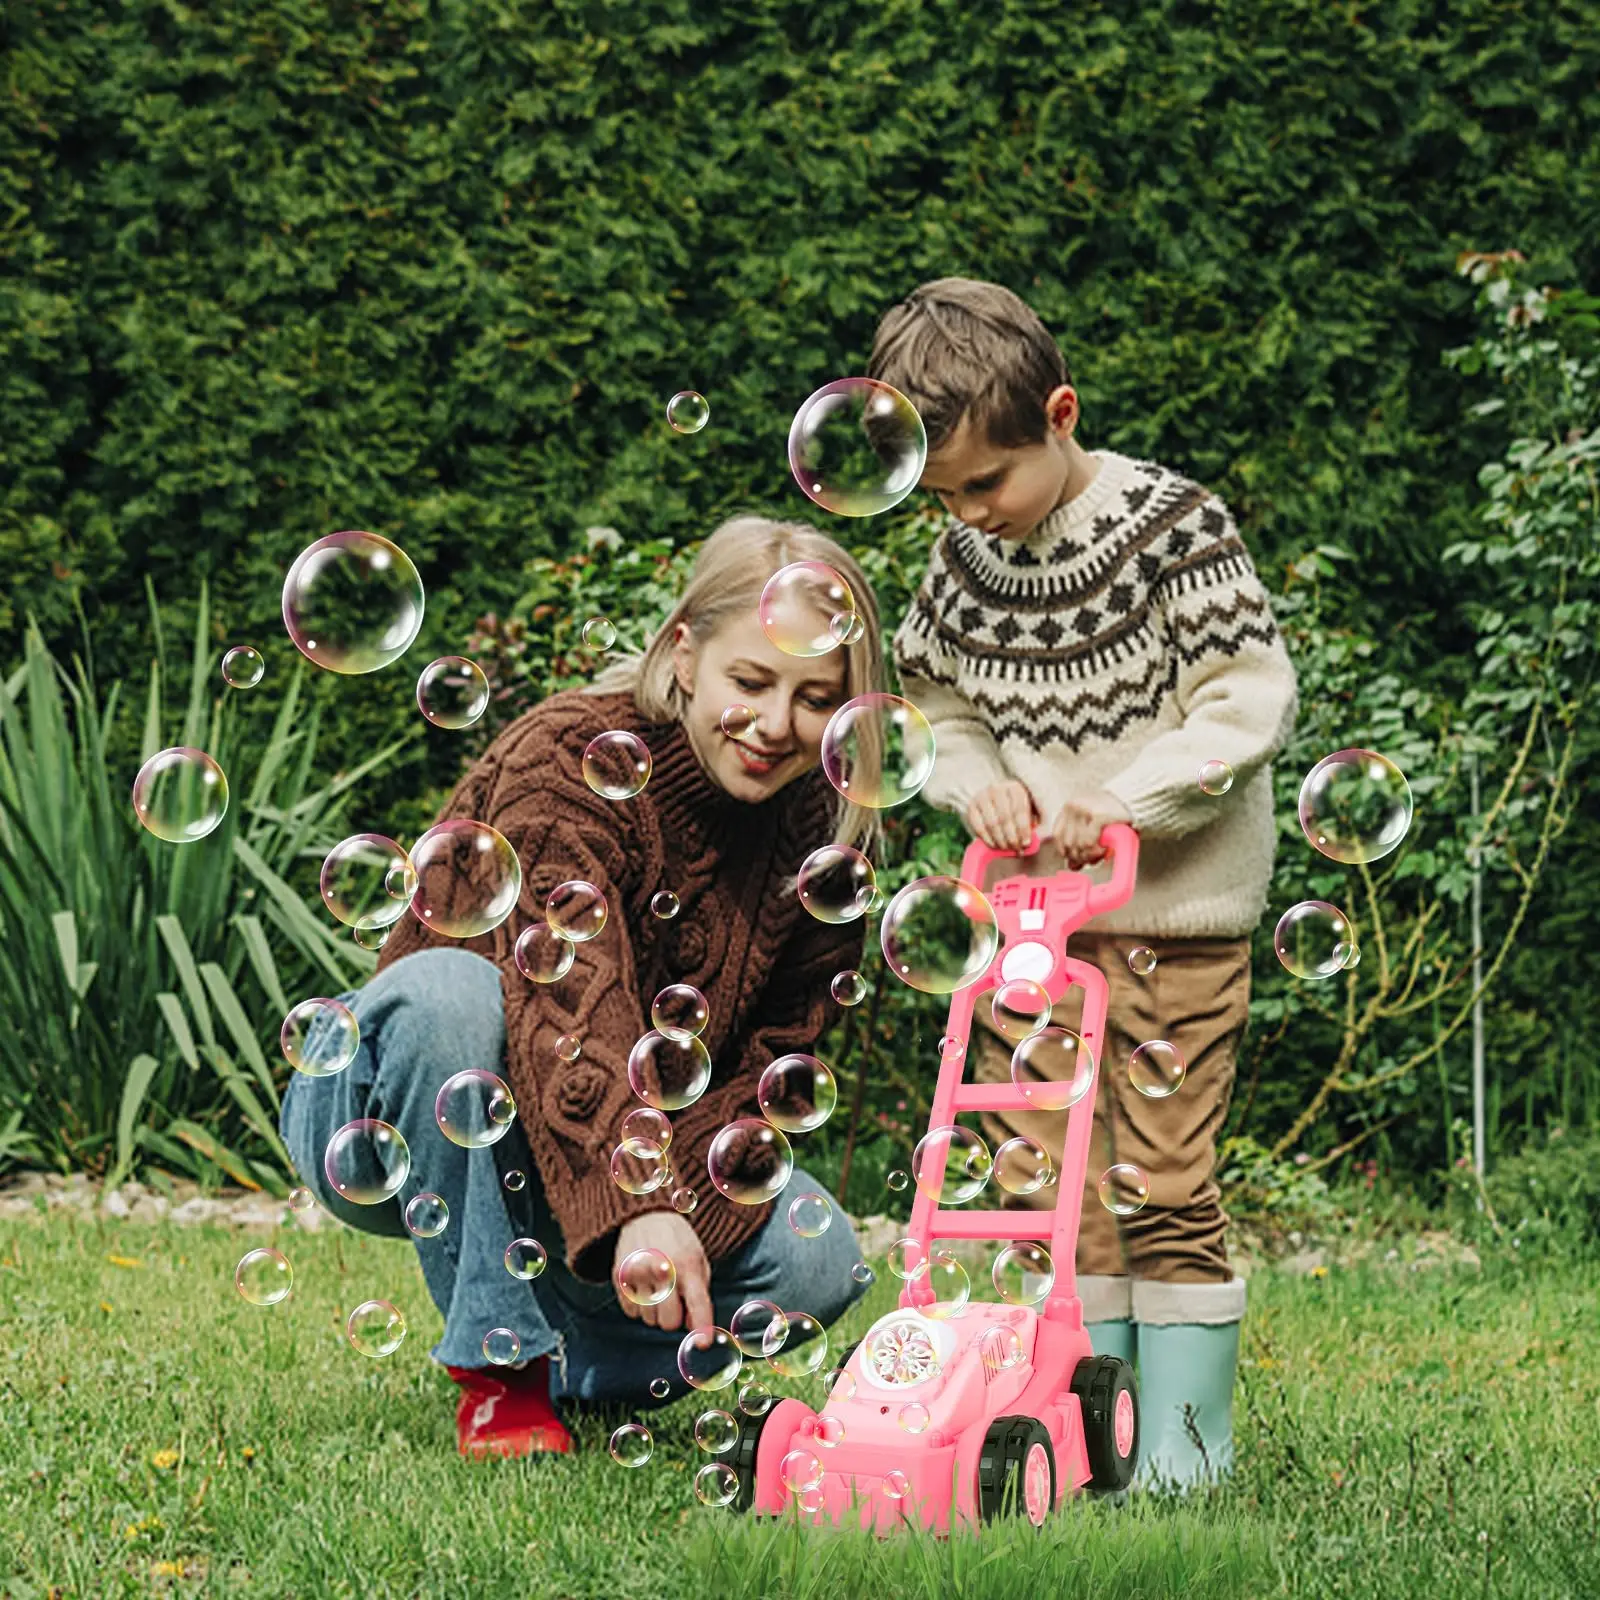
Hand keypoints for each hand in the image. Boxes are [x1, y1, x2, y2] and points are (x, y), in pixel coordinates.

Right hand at [613, 1212, 712, 1333]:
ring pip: (649, 1320)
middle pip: (669, 1323)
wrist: (645, 1214)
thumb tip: (693, 1326)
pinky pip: (630, 1313)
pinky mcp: (619, 1276)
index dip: (702, 1328)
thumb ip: (699, 1292)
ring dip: (655, 1311)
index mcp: (688, 1265)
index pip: (698, 1304)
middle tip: (673, 1299)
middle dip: (674, 1317)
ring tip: (657, 1288)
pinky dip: (638, 1306)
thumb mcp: (698, 1258)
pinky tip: (642, 1286)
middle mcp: (663, 1270)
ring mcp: (639, 1274)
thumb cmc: (677, 1240)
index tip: (703, 1343)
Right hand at [965, 781, 1039, 852]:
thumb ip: (1037, 821)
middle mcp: (996, 789)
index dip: (1023, 829)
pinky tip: (994, 845)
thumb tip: (1040, 838)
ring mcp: (981, 797)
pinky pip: (979, 827)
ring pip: (992, 823)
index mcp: (1014, 787)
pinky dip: (987, 839)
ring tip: (1007, 848)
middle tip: (1016, 848)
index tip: (1026, 843)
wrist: (993, 800)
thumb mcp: (1029, 809)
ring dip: (1000, 840)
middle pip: (1005, 818)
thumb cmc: (1016, 808)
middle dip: (1012, 837)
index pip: (1019, 810)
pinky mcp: (971, 807)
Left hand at [1047, 788, 1132, 869]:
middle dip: (1079, 857)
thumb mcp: (1090, 825)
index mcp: (1068, 808)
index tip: (1075, 859)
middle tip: (1091, 861)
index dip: (1065, 851)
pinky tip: (1104, 850)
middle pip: (1068, 842)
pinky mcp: (1098, 816)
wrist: (1131, 800)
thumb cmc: (1110, 814)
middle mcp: (1073, 807)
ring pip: (1079, 845)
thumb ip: (1080, 843)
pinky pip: (1090, 842)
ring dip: (1088, 856)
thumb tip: (1072, 866)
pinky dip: (1096, 851)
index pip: (1058, 835)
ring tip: (1099, 856)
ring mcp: (1084, 811)